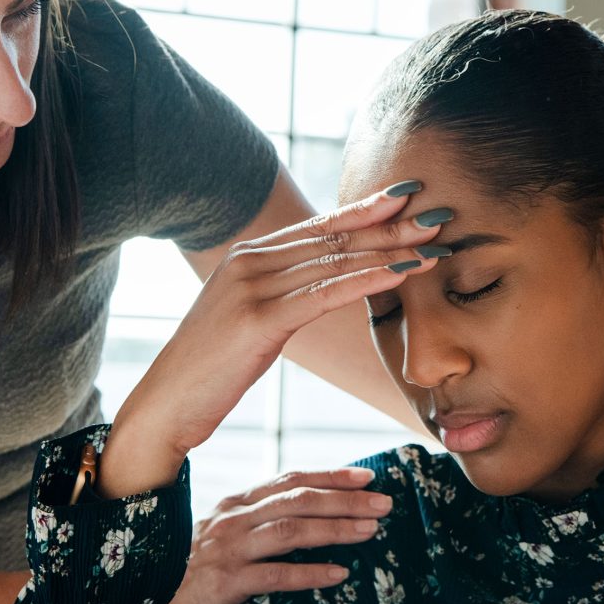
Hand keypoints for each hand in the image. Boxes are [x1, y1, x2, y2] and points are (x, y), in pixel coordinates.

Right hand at [100, 185, 445, 496]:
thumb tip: (330, 282)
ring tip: (433, 246)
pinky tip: (400, 274)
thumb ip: (285, 292)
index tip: (409, 199)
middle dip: (390, 227)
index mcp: (249, 255)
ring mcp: (251, 286)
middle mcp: (250, 260)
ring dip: (390, 252)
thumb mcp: (251, 319)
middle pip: (334, 237)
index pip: (320, 225)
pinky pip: (323, 293)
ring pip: (335, 261)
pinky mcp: (257, 318)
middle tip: (438, 217)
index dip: (367, 210)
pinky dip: (367, 281)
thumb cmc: (212, 368)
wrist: (165, 404)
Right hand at [162, 467, 392, 603]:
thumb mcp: (223, 535)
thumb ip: (258, 520)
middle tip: (383, 504)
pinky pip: (276, 575)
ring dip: (335, 530)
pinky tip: (339, 575)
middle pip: (297, 500)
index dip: (330, 476)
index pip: (289, 479)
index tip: (365, 477)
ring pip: (291, 530)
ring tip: (370, 532)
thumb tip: (309, 512)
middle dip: (344, 500)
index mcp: (235, 503)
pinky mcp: (224, 583)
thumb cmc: (192, 571)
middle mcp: (232, 519)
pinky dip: (311, 573)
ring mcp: (228, 549)